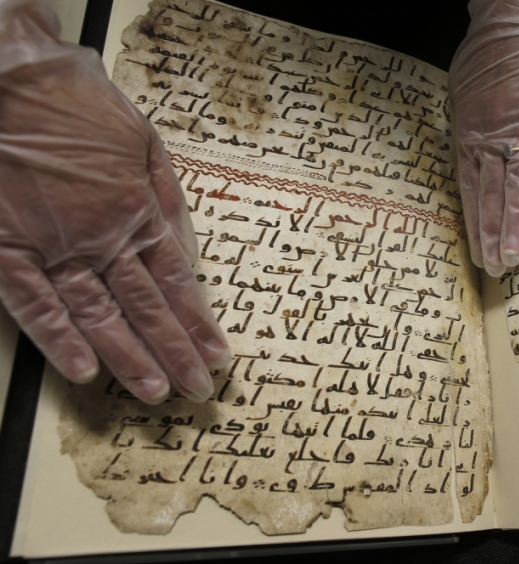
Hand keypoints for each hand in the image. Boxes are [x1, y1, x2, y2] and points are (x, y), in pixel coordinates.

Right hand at [0, 0, 229, 402]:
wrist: (14, 79)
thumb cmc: (82, 106)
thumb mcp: (147, 146)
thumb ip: (169, 202)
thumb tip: (188, 251)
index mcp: (138, 214)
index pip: (178, 283)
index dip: (198, 322)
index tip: (217, 353)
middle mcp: (102, 239)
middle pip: (147, 308)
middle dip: (175, 352)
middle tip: (196, 389)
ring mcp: (54, 248)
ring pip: (99, 316)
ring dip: (130, 358)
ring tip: (155, 392)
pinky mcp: (8, 250)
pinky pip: (35, 305)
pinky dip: (59, 340)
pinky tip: (85, 372)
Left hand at [449, 0, 518, 275]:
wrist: (515, 23)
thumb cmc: (486, 62)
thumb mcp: (462, 100)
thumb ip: (467, 136)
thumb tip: (466, 169)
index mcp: (471, 138)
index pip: (473, 192)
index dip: (476, 226)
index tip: (477, 256)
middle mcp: (494, 139)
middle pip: (494, 196)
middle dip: (494, 235)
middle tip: (496, 269)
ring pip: (518, 182)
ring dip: (515, 221)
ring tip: (514, 254)